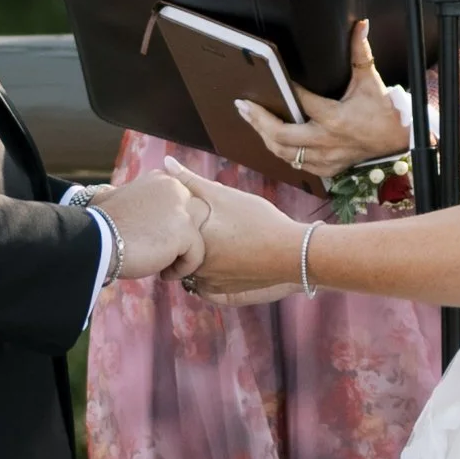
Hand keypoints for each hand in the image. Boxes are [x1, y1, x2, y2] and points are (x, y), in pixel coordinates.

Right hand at [98, 171, 207, 280]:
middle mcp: (176, 188)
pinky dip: (181, 269)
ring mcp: (182, 210)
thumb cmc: (100, 225)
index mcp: (162, 180)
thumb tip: (111, 191)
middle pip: (198, 219)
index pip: (185, 205)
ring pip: (199, 239)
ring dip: (184, 255)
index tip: (156, 241)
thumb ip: (133, 196)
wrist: (94, 240)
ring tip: (161, 265)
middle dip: (186, 240)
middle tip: (164, 255)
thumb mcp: (115, 198)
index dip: (175, 228)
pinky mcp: (186, 232)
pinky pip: (196, 256)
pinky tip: (161, 273)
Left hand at [166, 162, 305, 299]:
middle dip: (181, 243)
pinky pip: (205, 288)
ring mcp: (208, 285)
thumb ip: (191, 181)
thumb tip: (165, 162)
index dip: (173, 222)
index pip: (168, 233)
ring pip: (190, 272)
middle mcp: (193, 267)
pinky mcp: (223, 296)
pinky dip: (210, 277)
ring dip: (194, 261)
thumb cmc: (259, 220)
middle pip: (177, 254)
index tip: (179, 215)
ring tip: (216, 244)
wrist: (293, 253)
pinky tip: (224, 262)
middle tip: (197, 229)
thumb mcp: (224, 195)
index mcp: (189, 242)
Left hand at [236, 21, 407, 184]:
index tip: (272, 77)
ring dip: (264, 136)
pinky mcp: (327, 169)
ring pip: (283, 153)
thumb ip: (360, 52)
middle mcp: (326, 141)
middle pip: (281, 135)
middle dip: (258, 120)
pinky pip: (295, 163)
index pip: (301, 101)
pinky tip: (270, 137)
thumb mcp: (370, 80)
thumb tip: (361, 25)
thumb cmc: (383, 110)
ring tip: (251, 118)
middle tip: (243, 105)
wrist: (399, 139)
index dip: (285, 89)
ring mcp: (325, 158)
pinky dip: (281, 151)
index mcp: (335, 118)